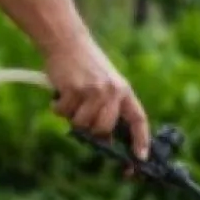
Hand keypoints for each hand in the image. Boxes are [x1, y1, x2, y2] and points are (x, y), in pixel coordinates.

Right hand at [44, 32, 150, 160]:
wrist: (67, 41)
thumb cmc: (84, 66)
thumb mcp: (105, 84)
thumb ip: (108, 109)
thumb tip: (104, 140)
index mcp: (123, 90)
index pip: (138, 119)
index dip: (140, 140)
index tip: (140, 158)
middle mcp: (112, 91)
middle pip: (104, 129)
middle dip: (91, 130)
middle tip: (82, 117)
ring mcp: (93, 90)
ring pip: (82, 124)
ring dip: (72, 116)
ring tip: (70, 98)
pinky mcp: (74, 89)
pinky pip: (64, 113)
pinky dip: (58, 107)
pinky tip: (60, 92)